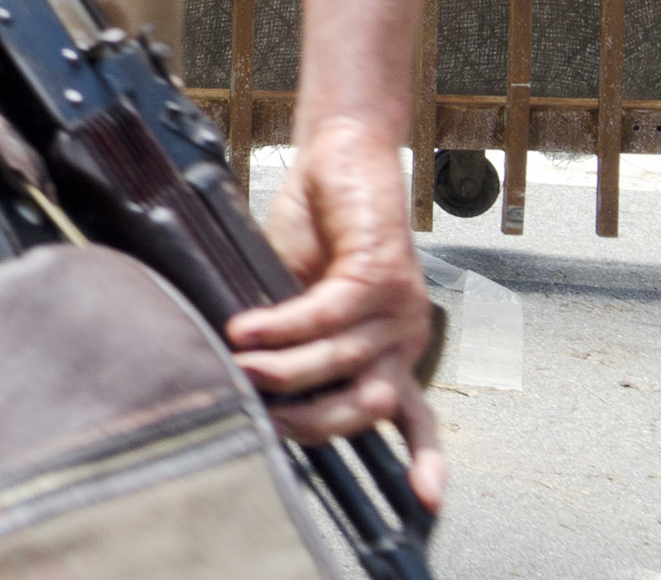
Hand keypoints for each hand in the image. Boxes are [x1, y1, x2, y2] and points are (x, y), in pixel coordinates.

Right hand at [229, 118, 445, 511]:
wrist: (340, 158)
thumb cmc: (318, 227)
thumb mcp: (301, 293)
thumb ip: (293, 336)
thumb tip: (249, 379)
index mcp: (392, 349)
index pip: (413, 416)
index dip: (421, 460)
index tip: (423, 502)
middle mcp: (406, 335)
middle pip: (370, 406)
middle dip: (313, 421)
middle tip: (262, 417)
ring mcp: (399, 306)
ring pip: (342, 360)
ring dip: (285, 369)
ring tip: (237, 364)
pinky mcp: (379, 270)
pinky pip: (327, 313)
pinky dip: (282, 326)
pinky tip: (246, 328)